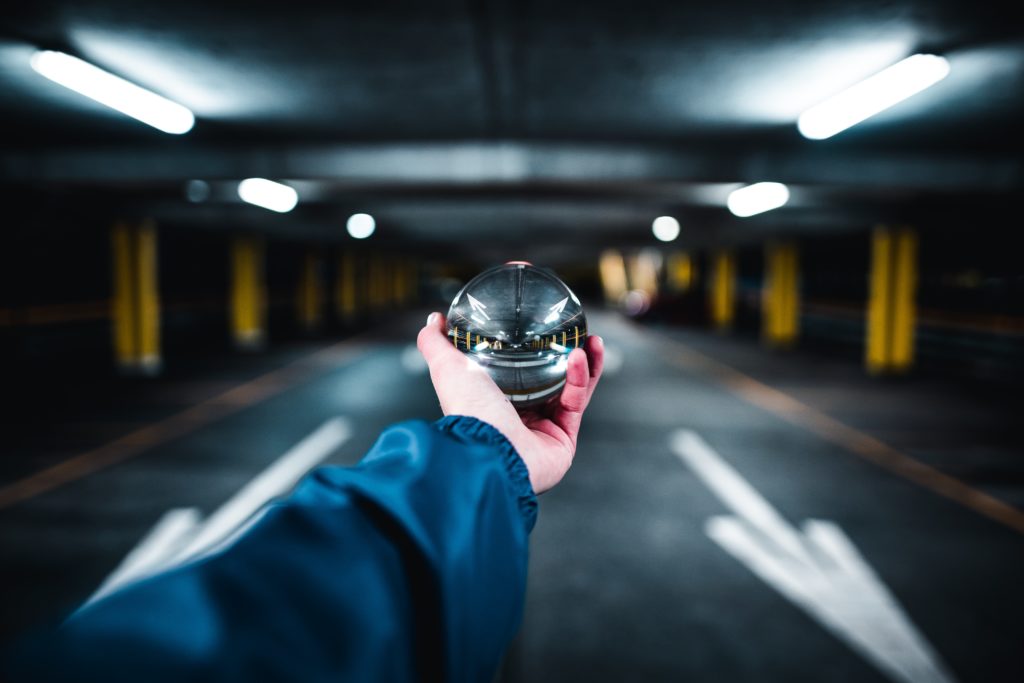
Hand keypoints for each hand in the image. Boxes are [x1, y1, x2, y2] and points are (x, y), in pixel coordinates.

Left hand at [417, 312, 603, 493]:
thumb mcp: (447, 367)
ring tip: (590, 340)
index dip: (534, 352)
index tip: (543, 329)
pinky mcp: (564, 439)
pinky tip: (580, 357)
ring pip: (571, 391)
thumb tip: (434, 319)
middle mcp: (519, 419)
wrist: (489, 450)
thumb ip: (436, 342)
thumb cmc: (467, 412)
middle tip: (575, 333)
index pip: (518, 374)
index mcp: (494, 404)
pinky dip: (581, 379)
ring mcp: (543, 430)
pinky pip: (576, 403)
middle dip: (567, 357)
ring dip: (583, 364)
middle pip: (550, 382)